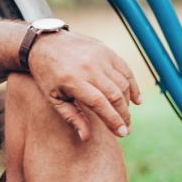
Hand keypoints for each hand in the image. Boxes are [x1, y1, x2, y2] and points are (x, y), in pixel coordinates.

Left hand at [24, 31, 140, 140]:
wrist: (45, 44)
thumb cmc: (47, 75)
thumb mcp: (53, 98)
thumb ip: (71, 117)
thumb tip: (86, 138)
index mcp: (72, 80)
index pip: (100, 104)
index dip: (113, 120)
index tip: (122, 133)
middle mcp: (88, 67)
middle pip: (115, 95)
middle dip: (124, 115)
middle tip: (127, 129)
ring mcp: (99, 57)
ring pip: (122, 83)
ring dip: (128, 102)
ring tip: (126, 116)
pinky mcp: (106, 50)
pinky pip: (125, 70)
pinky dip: (133, 85)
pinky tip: (136, 100)